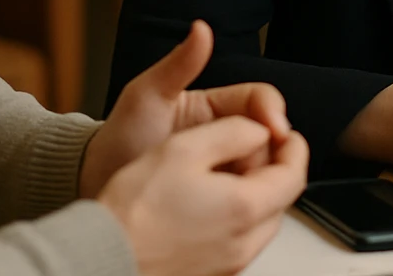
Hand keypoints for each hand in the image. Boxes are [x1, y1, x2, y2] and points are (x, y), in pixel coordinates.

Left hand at [81, 20, 293, 197]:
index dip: (273, 112)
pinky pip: (246, 194)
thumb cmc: (119, 138)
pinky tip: (236, 206)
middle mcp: (224, 134)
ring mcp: (222, 166)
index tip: (276, 132)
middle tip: (254, 170)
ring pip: (262, 167)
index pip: (260, 100)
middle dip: (268, 151)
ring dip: (260, 178)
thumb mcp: (146, 95)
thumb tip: (201, 28)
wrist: (95, 185)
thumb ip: (178, 64)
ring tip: (241, 192)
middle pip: (267, 136)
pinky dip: (247, 199)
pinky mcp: (218, 196)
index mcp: (215, 106)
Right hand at [99, 115, 309, 275]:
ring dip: (253, 196)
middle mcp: (243, 244)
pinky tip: (203, 206)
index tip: (287, 133)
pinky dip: (233, 220)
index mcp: (245, 208)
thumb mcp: (185, 147)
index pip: (294, 175)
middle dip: (273, 171)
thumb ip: (234, 131)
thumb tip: (260, 130)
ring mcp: (227, 266)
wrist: (98, 258)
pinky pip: (236, 244)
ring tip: (223, 175)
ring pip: (259, 224)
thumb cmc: (134, 209)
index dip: (294, 147)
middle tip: (255, 149)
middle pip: (280, 201)